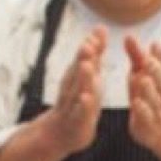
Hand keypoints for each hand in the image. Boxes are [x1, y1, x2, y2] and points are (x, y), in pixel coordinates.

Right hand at [42, 27, 104, 156]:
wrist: (60, 133)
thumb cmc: (78, 101)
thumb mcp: (88, 75)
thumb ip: (95, 53)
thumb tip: (100, 27)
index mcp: (79, 77)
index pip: (85, 58)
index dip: (92, 46)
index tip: (98, 32)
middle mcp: (74, 88)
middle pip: (79, 71)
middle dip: (84, 57)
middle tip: (89, 44)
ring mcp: (74, 105)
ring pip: (78, 90)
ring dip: (82, 78)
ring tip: (87, 66)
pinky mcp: (77, 122)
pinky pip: (80, 114)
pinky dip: (83, 106)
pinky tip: (87, 99)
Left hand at [125, 36, 160, 156]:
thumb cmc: (151, 98)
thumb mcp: (144, 76)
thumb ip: (137, 57)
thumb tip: (129, 36)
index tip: (155, 45)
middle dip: (156, 71)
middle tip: (148, 60)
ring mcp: (157, 112)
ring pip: (155, 101)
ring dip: (149, 91)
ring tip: (142, 79)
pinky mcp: (148, 127)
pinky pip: (146, 119)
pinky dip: (143, 111)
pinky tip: (136, 103)